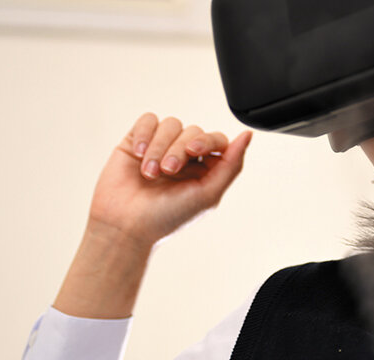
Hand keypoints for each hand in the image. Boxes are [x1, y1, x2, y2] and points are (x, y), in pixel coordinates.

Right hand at [53, 114, 251, 317]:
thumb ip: (232, 165)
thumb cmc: (167, 217)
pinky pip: (149, 120)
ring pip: (171, 125)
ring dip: (160, 147)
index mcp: (206, 170)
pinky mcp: (137, 142)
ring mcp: (161, 148)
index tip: (194, 152)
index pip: (217, 140)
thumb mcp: (208, 195)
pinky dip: (145, 134)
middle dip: (180, 149)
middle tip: (169, 170)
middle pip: (193, 131)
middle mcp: (185, 157)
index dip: (208, 141)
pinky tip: (139, 155)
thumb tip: (247, 135)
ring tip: (150, 172)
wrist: (125, 225)